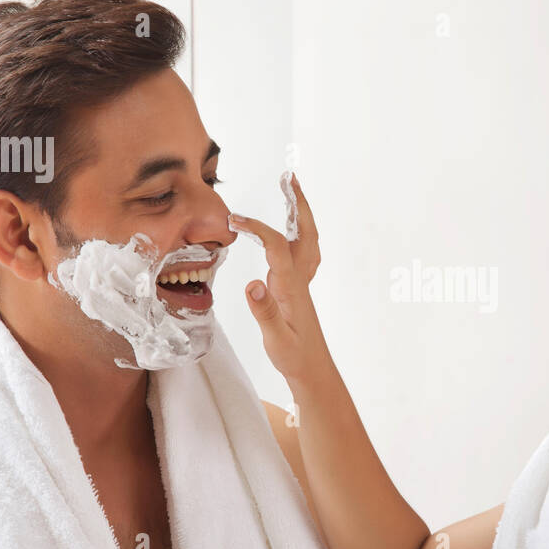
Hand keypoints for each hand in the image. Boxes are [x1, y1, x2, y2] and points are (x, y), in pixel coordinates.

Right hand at [229, 175, 334, 385]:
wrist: (313, 369)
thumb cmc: (294, 356)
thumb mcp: (276, 339)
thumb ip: (264, 312)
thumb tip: (253, 284)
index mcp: (291, 287)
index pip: (276, 247)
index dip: (257, 229)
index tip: (236, 220)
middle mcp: (299, 278)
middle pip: (304, 232)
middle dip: (297, 203)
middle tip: (289, 178)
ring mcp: (301, 281)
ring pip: (306, 239)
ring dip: (299, 213)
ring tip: (291, 190)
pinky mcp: (299, 288)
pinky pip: (302, 251)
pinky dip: (297, 232)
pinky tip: (289, 230)